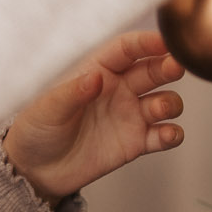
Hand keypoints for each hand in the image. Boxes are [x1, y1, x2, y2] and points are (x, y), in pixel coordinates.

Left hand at [2, 30, 186, 204]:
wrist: (36, 169)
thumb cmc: (37, 129)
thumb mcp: (47, 108)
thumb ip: (72, 92)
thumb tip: (95, 77)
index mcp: (96, 70)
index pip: (126, 48)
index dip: (146, 42)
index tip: (164, 42)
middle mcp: (118, 89)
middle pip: (152, 70)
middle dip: (168, 67)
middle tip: (175, 67)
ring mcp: (129, 115)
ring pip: (164, 101)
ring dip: (170, 102)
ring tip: (159, 109)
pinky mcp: (135, 142)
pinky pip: (163, 134)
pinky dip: (172, 134)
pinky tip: (167, 135)